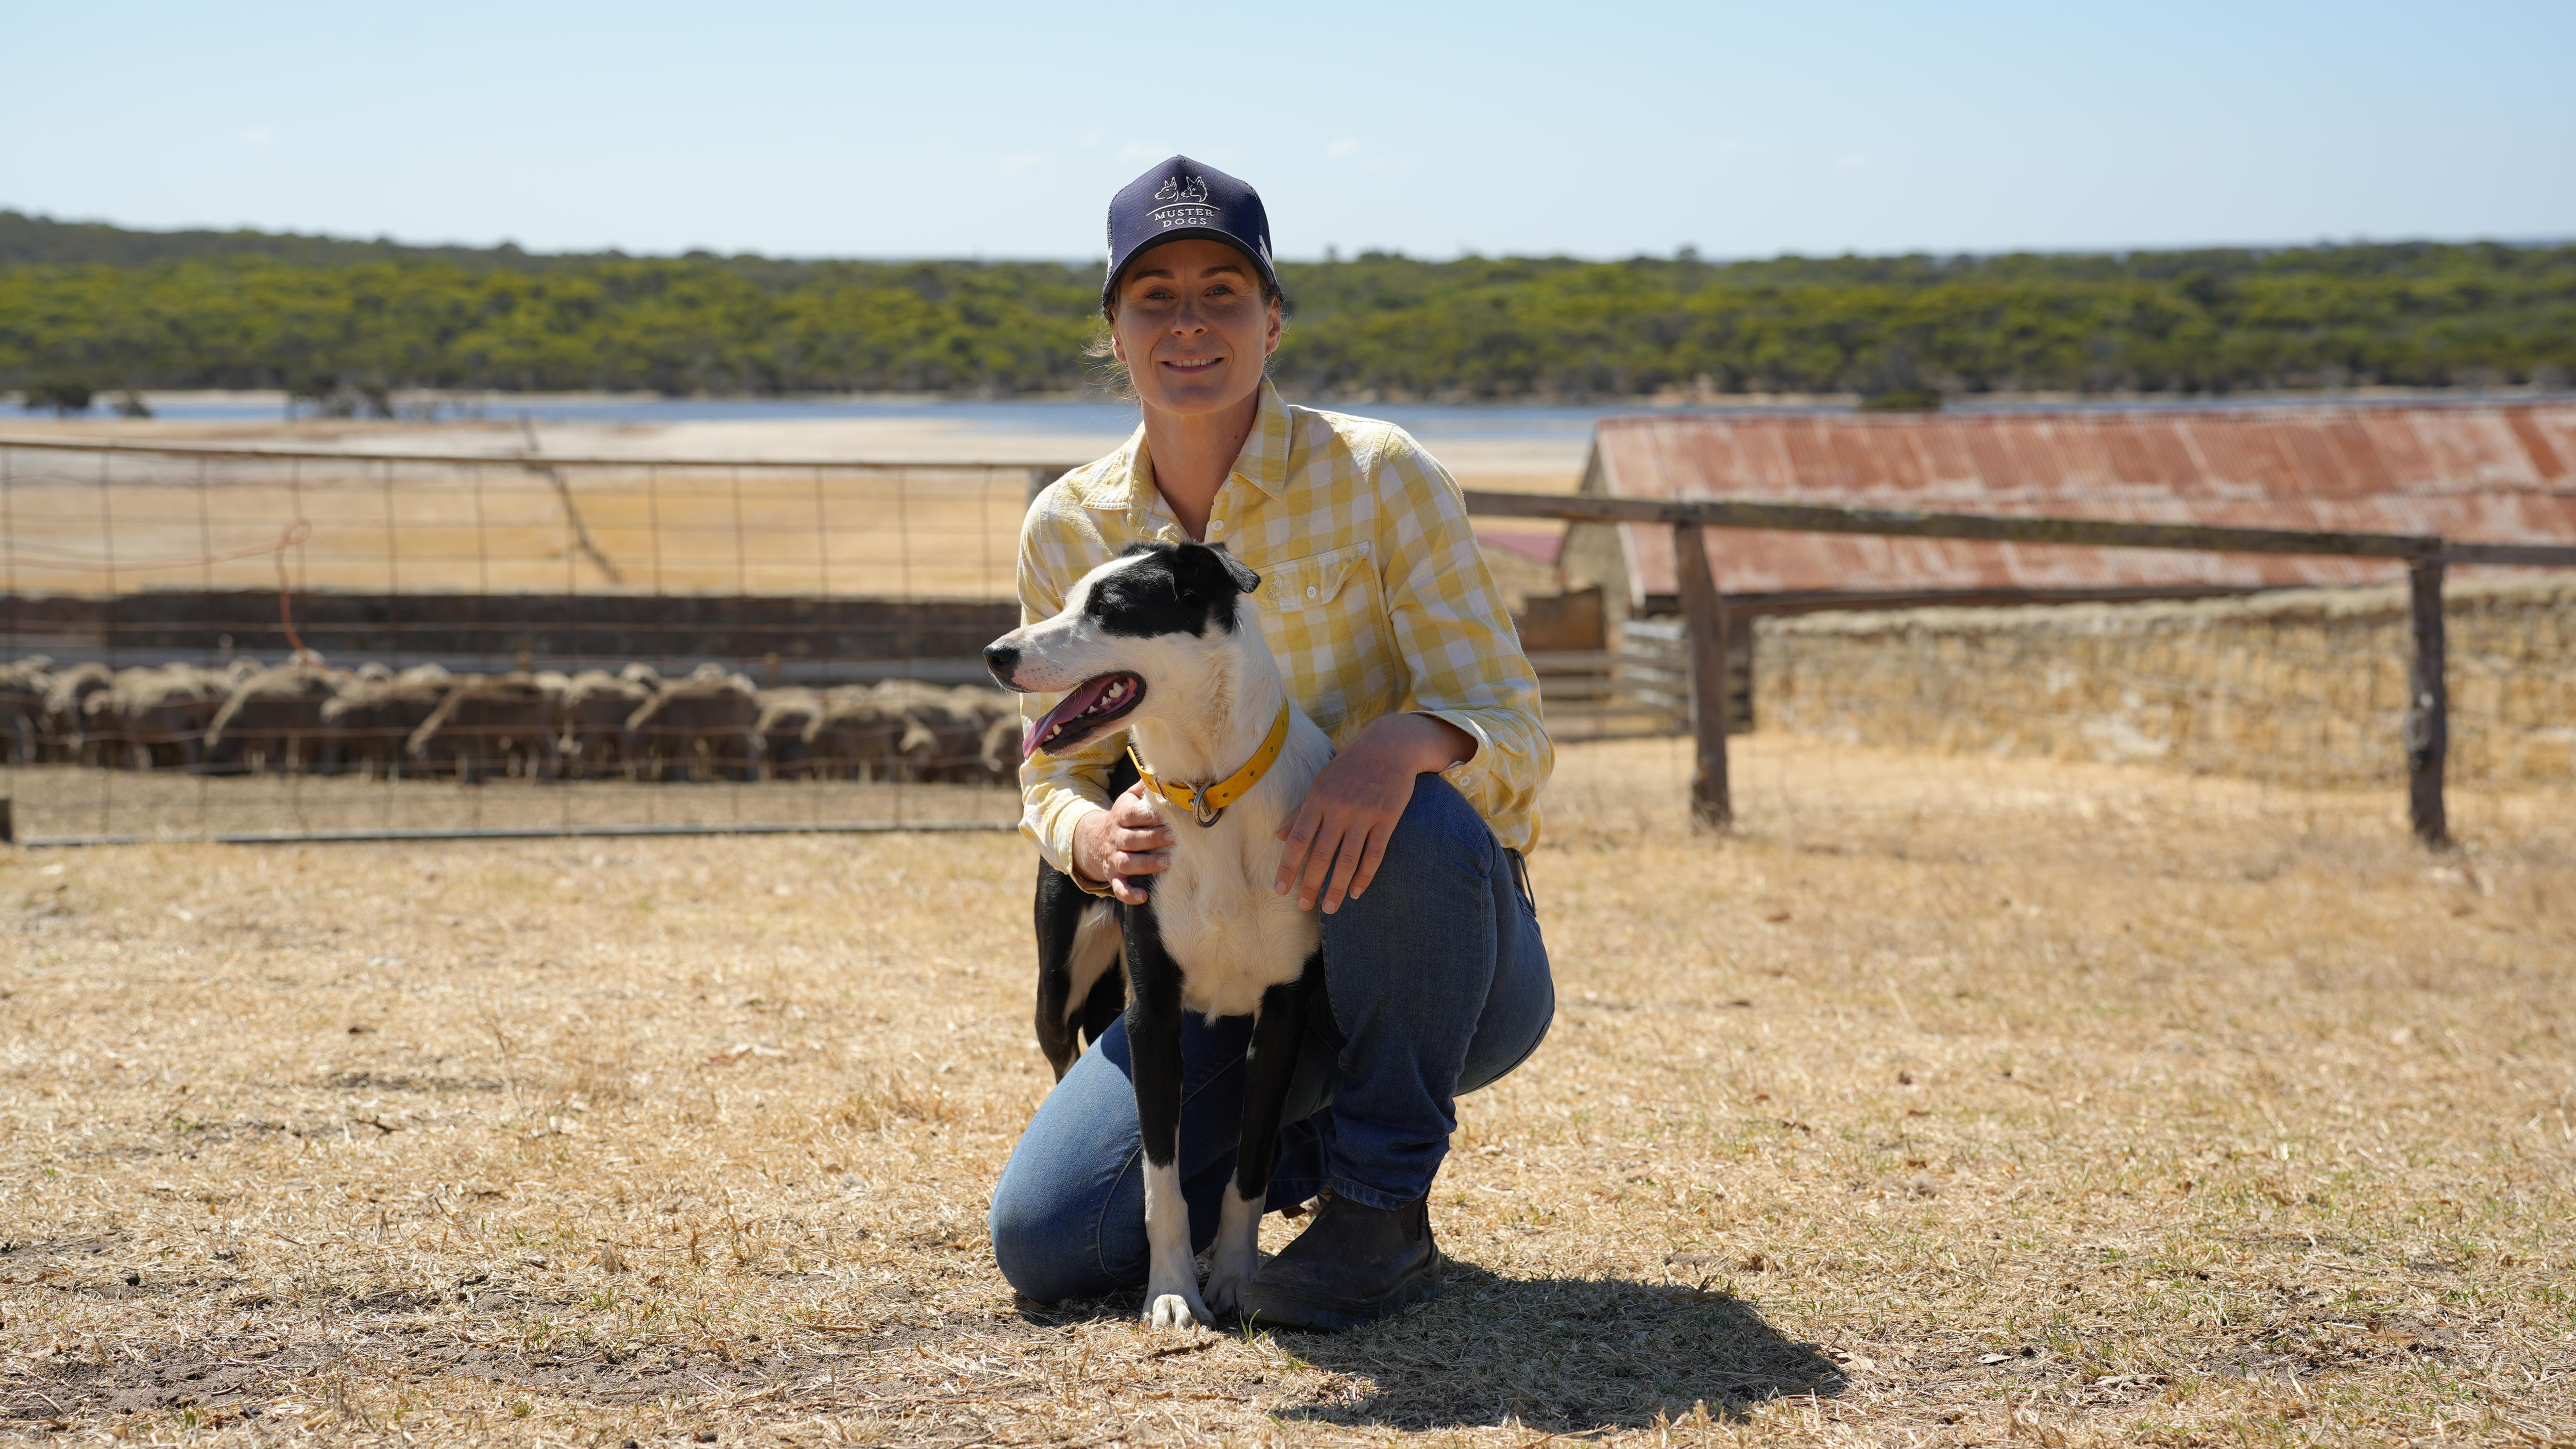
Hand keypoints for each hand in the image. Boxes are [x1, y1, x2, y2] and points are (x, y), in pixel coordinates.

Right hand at [1072, 780, 1171, 904]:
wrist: (1092, 839)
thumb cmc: (1122, 818)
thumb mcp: (1127, 799)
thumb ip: (1143, 786)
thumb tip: (1162, 769)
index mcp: (1121, 816)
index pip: (1134, 815)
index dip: (1151, 816)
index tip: (1171, 815)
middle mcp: (1116, 838)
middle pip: (1134, 839)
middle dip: (1155, 839)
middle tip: (1177, 839)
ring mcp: (1114, 858)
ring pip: (1127, 862)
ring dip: (1146, 864)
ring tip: (1166, 864)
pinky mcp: (1113, 876)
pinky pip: (1118, 888)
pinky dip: (1129, 894)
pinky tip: (1144, 897)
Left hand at [1274, 713, 1473, 913]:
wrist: (1389, 746)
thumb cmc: (1349, 767)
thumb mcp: (1321, 784)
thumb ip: (1301, 812)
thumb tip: (1278, 837)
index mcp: (1318, 800)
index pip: (1297, 840)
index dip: (1288, 867)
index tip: (1279, 890)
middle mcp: (1339, 809)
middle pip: (1321, 854)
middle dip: (1311, 884)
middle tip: (1303, 907)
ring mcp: (1364, 814)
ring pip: (1348, 859)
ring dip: (1337, 887)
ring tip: (1330, 908)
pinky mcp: (1387, 819)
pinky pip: (1374, 854)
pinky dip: (1365, 875)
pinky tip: (1356, 892)